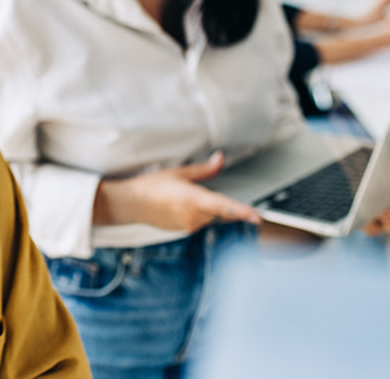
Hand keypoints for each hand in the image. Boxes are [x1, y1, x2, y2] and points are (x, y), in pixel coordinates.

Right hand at [95, 152, 261, 232]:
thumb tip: (220, 159)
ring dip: (204, 208)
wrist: (131, 204)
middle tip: (194, 190)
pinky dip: (196, 213)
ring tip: (181, 197)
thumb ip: (204, 170)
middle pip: (219, 211)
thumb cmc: (152, 185)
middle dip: (216, 201)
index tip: (258, 217)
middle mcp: (193, 215)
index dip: (242, 212)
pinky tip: (178, 206)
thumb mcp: (179, 173)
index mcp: (193, 199)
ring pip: (209, 217)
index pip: (224, 206)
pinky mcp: (184, 230)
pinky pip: (199, 221)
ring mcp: (189, 225)